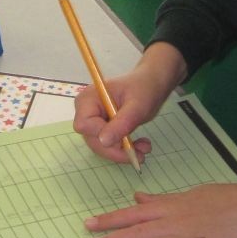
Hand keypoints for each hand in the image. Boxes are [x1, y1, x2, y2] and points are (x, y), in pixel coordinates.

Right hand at [73, 43, 186, 163]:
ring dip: (123, 152)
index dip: (102, 136)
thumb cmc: (144, 89)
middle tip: (141, 153)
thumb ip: (121, 122)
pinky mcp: (102, 128)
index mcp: (88, 99)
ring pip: (101, 146)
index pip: (85, 125)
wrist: (152, 84)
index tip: (126, 141)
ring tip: (145, 148)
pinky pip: (109, 145)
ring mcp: (93, 120)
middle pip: (92, 139)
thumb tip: (104, 141)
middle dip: (116, 150)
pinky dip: (125, 149)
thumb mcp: (137, 106)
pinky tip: (141, 146)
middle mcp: (86, 111)